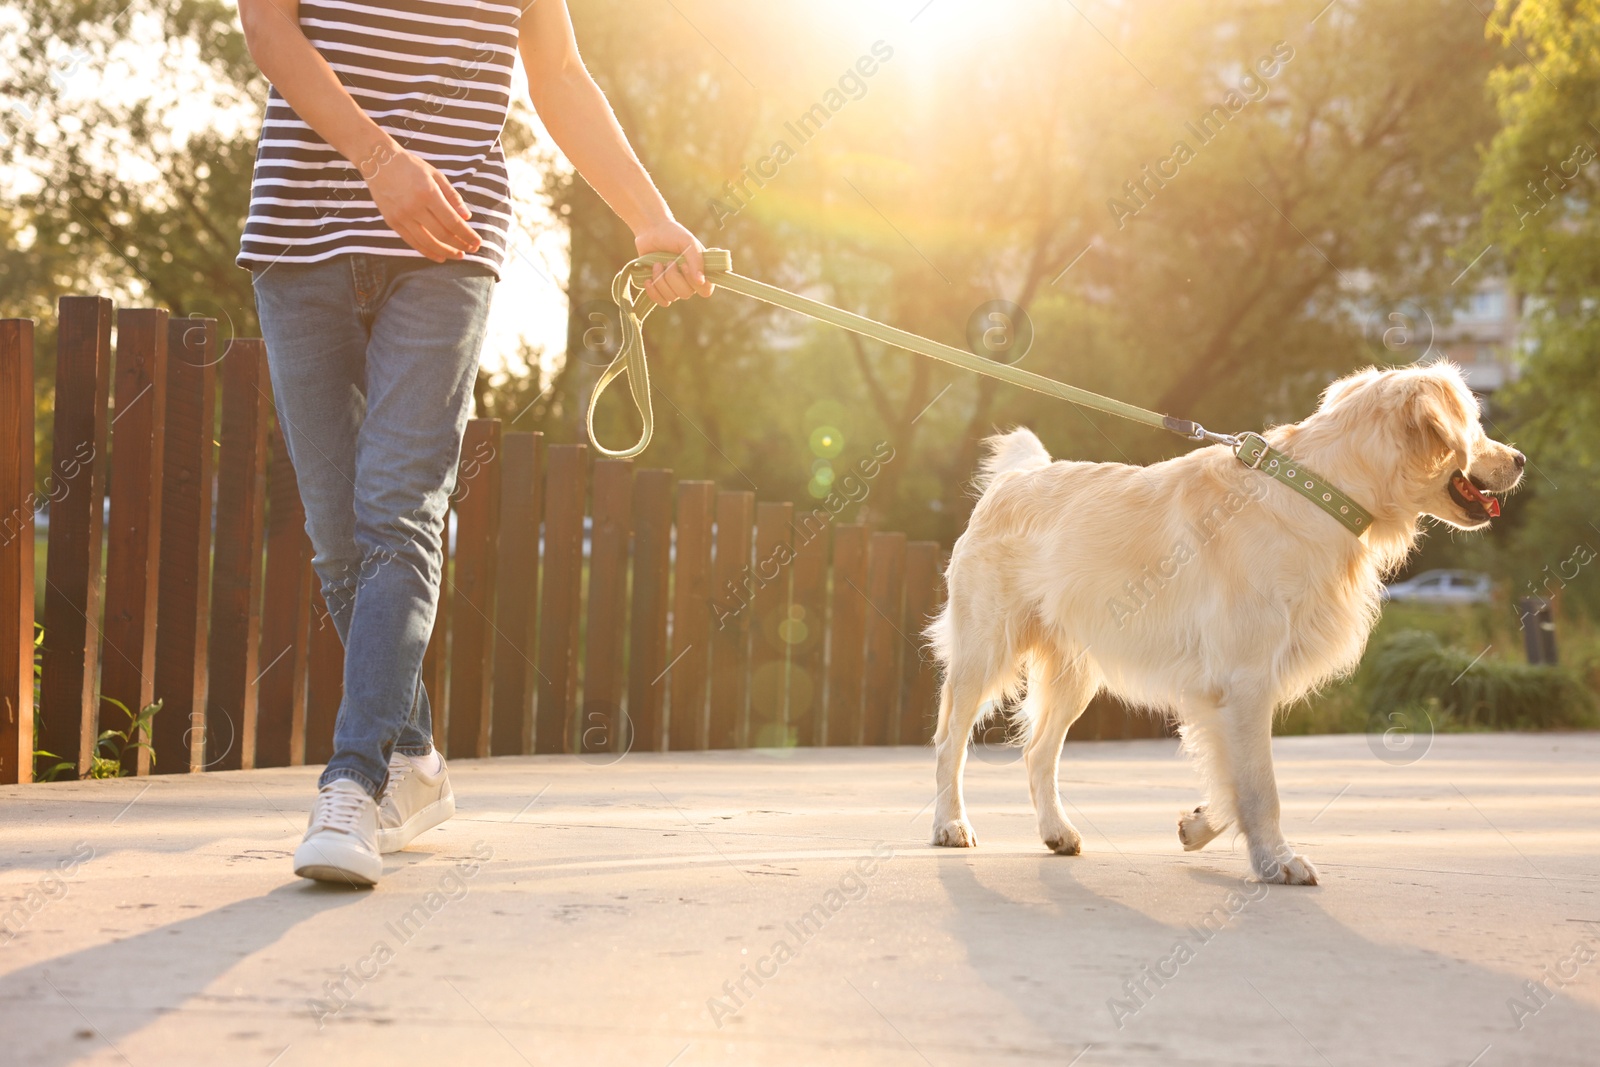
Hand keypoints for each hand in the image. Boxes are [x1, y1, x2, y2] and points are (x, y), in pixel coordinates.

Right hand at [360, 143, 481, 262]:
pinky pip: (412, 242)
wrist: (378, 161)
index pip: (453, 221)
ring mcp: (401, 216)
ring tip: (458, 255)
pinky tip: (440, 256)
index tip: (478, 242)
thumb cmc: (411, 166)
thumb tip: (467, 217)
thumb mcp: (435, 175)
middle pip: (442, 234)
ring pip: (428, 242)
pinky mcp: (392, 222)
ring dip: (446, 252)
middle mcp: (414, 207)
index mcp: (428, 193)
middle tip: (471, 249)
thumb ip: (452, 196)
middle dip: (460, 244)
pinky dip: (428, 251)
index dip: (467, 234)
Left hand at [633, 218, 713, 306]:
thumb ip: (696, 259)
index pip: (705, 290)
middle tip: (669, 261)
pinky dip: (653, 292)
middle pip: (685, 294)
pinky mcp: (660, 289)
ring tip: (657, 264)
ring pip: (671, 297)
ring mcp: (674, 286)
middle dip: (673, 277)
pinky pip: (660, 301)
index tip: (684, 265)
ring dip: (661, 280)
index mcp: (700, 271)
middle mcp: (689, 281)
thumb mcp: (688, 242)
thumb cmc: (672, 234)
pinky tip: (648, 280)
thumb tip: (701, 280)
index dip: (694, 283)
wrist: (650, 231)